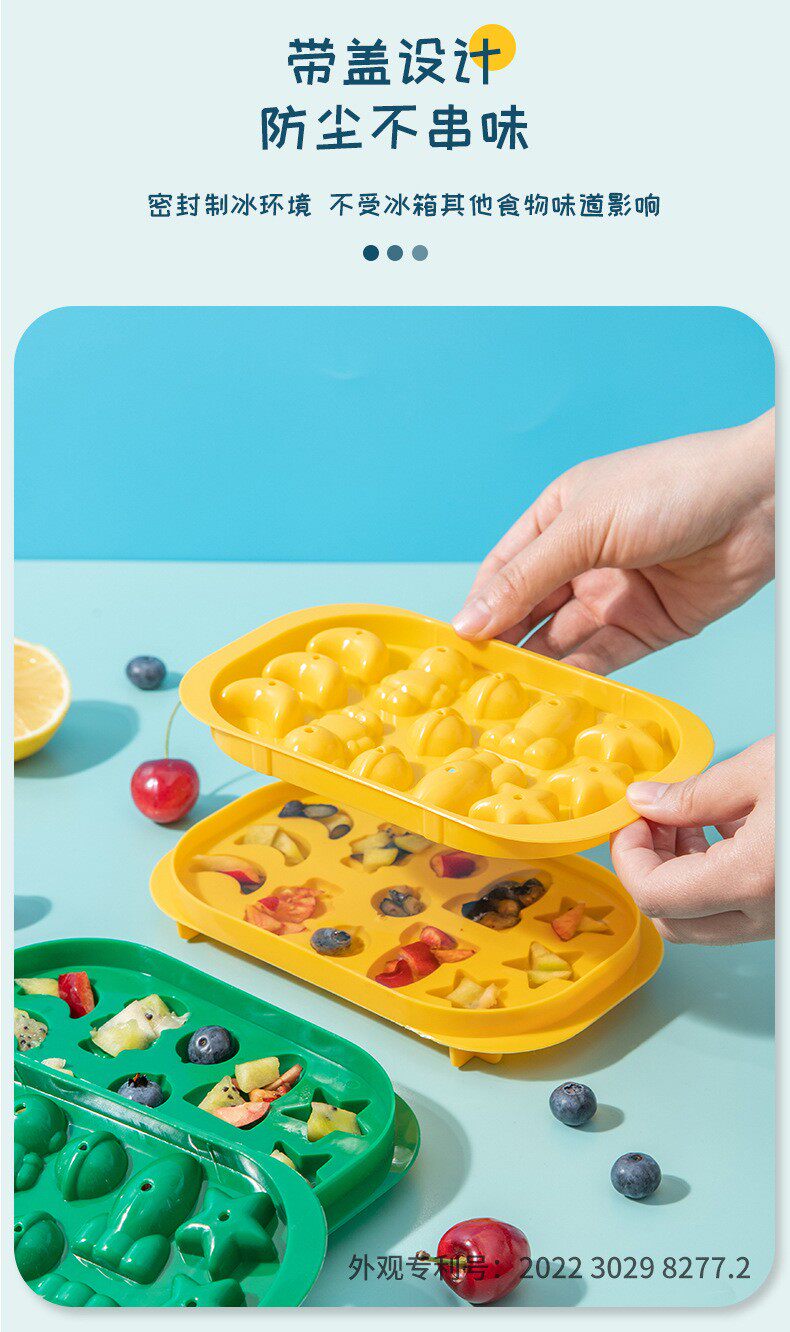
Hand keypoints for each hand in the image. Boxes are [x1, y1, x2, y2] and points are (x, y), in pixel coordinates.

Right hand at [453, 411, 774, 673]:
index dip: (478, 607)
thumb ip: (526, 578)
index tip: (454, 647)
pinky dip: (579, 679)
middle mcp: (581, 559)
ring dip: (537, 669)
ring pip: (562, 641)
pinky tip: (554, 699)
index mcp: (558, 519)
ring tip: (507, 702)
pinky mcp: (648, 626)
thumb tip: (469, 621)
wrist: (759, 502)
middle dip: (503, 646)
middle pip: (528, 612)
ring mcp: (614, 594)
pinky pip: (603, 659)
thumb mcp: (584, 527)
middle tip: (474, 686)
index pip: (503, 571)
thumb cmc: (671, 488)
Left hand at [610, 737, 774, 943]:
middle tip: (653, 818)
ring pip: (703, 921)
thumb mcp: (760, 771)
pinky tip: (723, 831)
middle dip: (649, 867)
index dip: (627, 855)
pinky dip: (713, 879)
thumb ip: (694, 793)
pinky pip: (735, 913)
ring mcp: (779, 921)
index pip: (653, 894)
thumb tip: (644, 801)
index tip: (630, 817)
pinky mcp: (786, 913)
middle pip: (671, 919)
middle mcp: (765, 916)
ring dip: (680, 874)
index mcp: (749, 879)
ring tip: (688, 817)